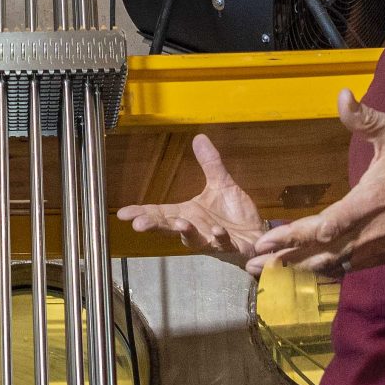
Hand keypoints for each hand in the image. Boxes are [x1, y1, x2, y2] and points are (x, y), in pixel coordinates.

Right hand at [117, 134, 264, 260]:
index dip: (143, 213)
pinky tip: (217, 232)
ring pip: (193, 239)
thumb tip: (199, 137)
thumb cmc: (236, 216)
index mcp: (189, 214)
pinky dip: (219, 238)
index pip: (161, 213)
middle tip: (139, 224)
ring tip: (179, 224)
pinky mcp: (230, 247)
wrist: (260, 235)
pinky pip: (222, 244)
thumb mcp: (222, 184)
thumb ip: (210, 164)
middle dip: (155, 226)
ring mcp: (211, 240)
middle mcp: (196, 229)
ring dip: (186, 232)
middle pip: (170, 227)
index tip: (124, 214)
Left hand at [248, 91, 384, 275]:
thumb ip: (365, 118)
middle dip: (287, 260)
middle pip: (324, 253)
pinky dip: (333, 269)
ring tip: (274, 273)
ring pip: (340, 264)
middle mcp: (376, 229)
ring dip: (306, 269)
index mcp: (372, 200)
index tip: (264, 240)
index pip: (324, 226)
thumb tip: (342, 95)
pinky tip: (314, 270)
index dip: (292, 236)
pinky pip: (359, 266)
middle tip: (253, 266)